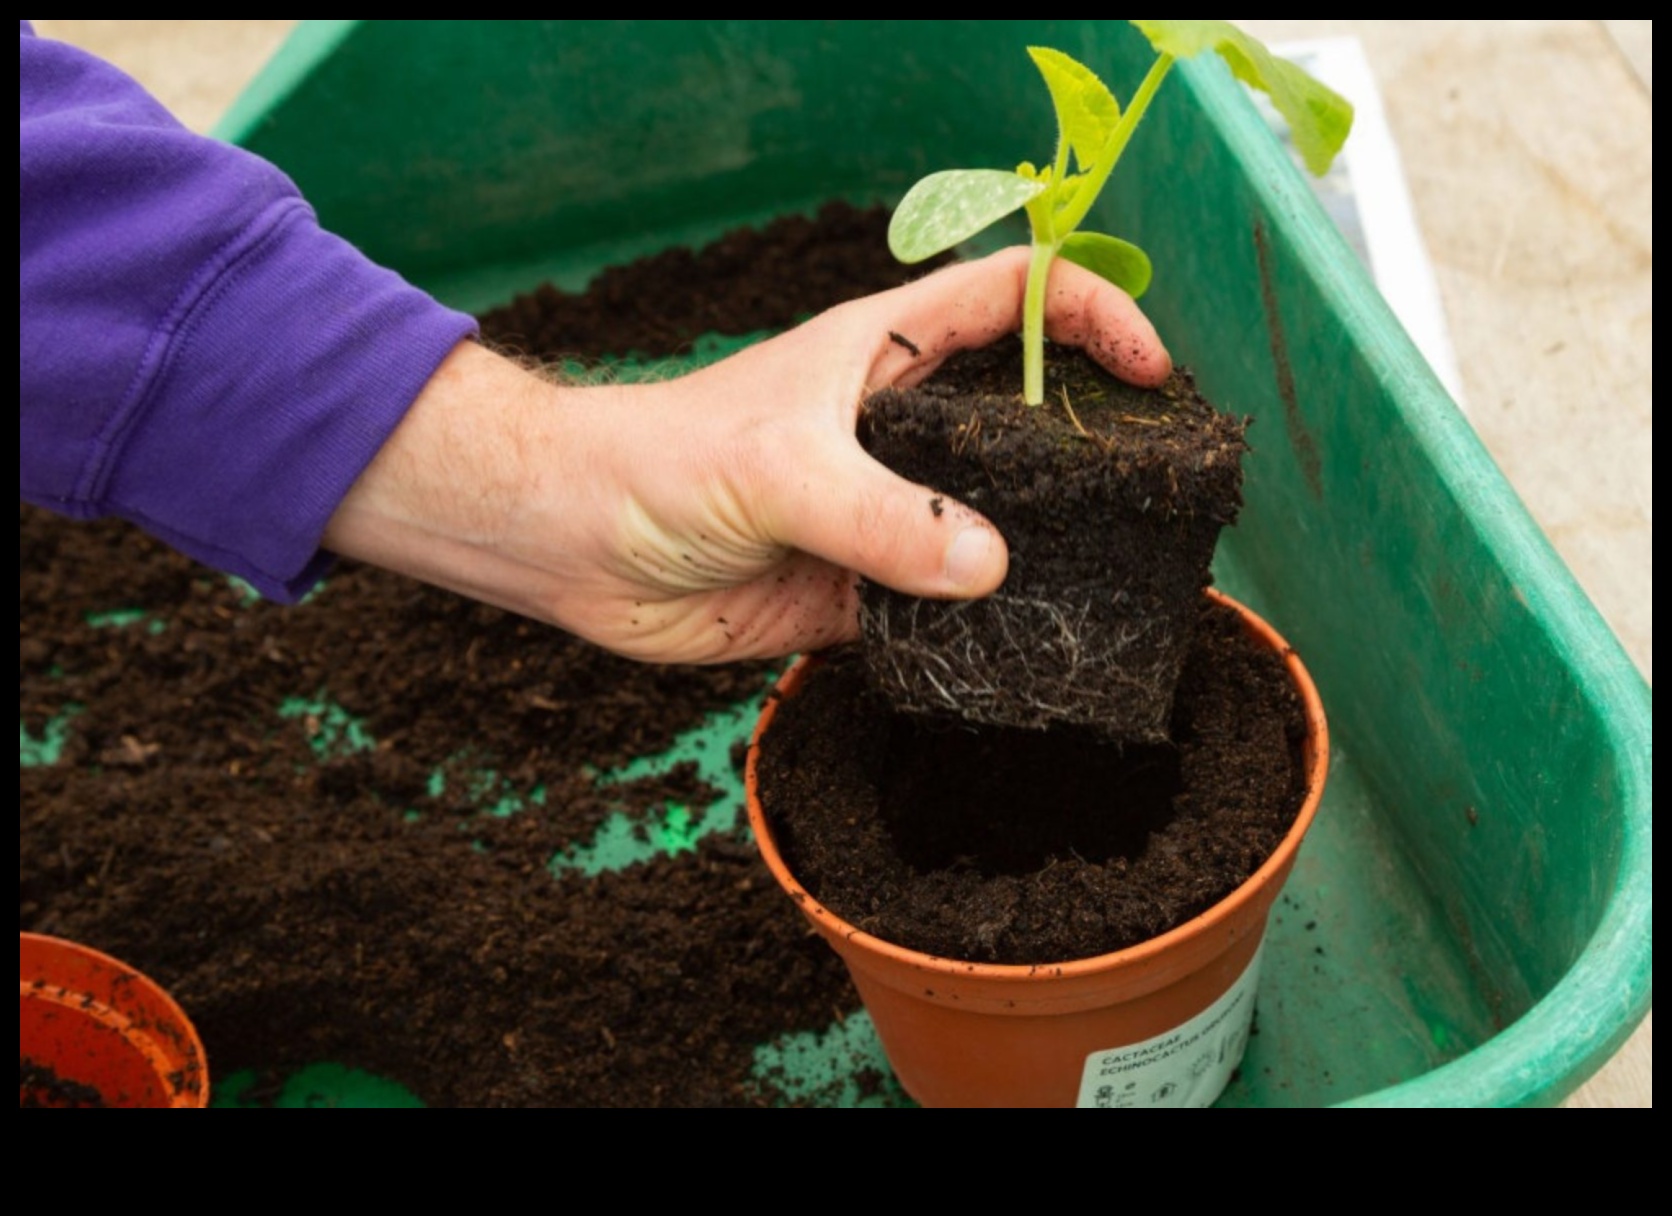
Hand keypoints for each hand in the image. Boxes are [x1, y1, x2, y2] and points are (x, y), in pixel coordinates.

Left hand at [323, 246, 1170, 662]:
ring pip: (989, 522)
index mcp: (887, 354)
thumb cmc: (663, 462)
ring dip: (1041, 550)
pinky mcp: (861, 589)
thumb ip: (883, 517)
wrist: (579, 547)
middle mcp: (899, 428)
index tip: (1153, 372)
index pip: (1016, 299)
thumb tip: (990, 567)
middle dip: (1089, 444)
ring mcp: (884, 510)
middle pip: (1023, 417)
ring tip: (1111, 579)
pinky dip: (981, 626)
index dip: (1092, 316)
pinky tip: (1021, 648)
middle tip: (1153, 493)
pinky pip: (943, 607)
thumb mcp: (781, 471)